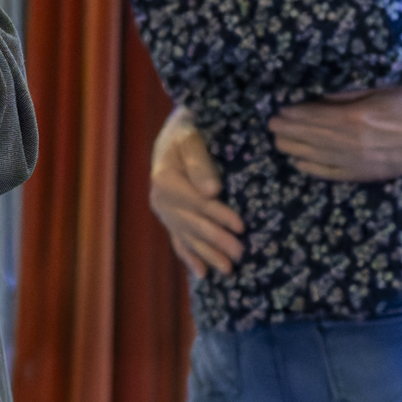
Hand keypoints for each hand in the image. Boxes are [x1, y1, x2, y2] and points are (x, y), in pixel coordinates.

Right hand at [150, 109, 243, 277]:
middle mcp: (160, 198)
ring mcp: (163, 210)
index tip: (241, 226)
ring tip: (228, 269)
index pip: (197, 201)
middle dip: (217, 240)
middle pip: (193, 223)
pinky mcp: (168, 217)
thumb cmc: (189, 129)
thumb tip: (212, 191)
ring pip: (187, 236)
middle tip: (241, 254)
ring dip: (207, 253)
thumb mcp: (192, 137)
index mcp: (165, 178)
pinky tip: (202, 272)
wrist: (177, 129)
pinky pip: (178, 240)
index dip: (219, 214)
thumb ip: (200, 162)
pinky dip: (190, 256)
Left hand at [268, 85, 401, 181]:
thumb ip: (348, 95)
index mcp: (355, 117)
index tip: (278, 111)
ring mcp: (360, 162)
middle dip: (288, 131)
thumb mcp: (381, 89)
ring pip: (318, 157)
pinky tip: (300, 164)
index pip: (314, 117)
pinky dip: (313, 170)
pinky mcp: (368, 174)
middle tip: (270, 126)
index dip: (293, 115)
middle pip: (311, 137)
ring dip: (295, 149)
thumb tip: (320, 98)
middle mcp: (353, 142)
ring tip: (278, 143)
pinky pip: (334, 174)